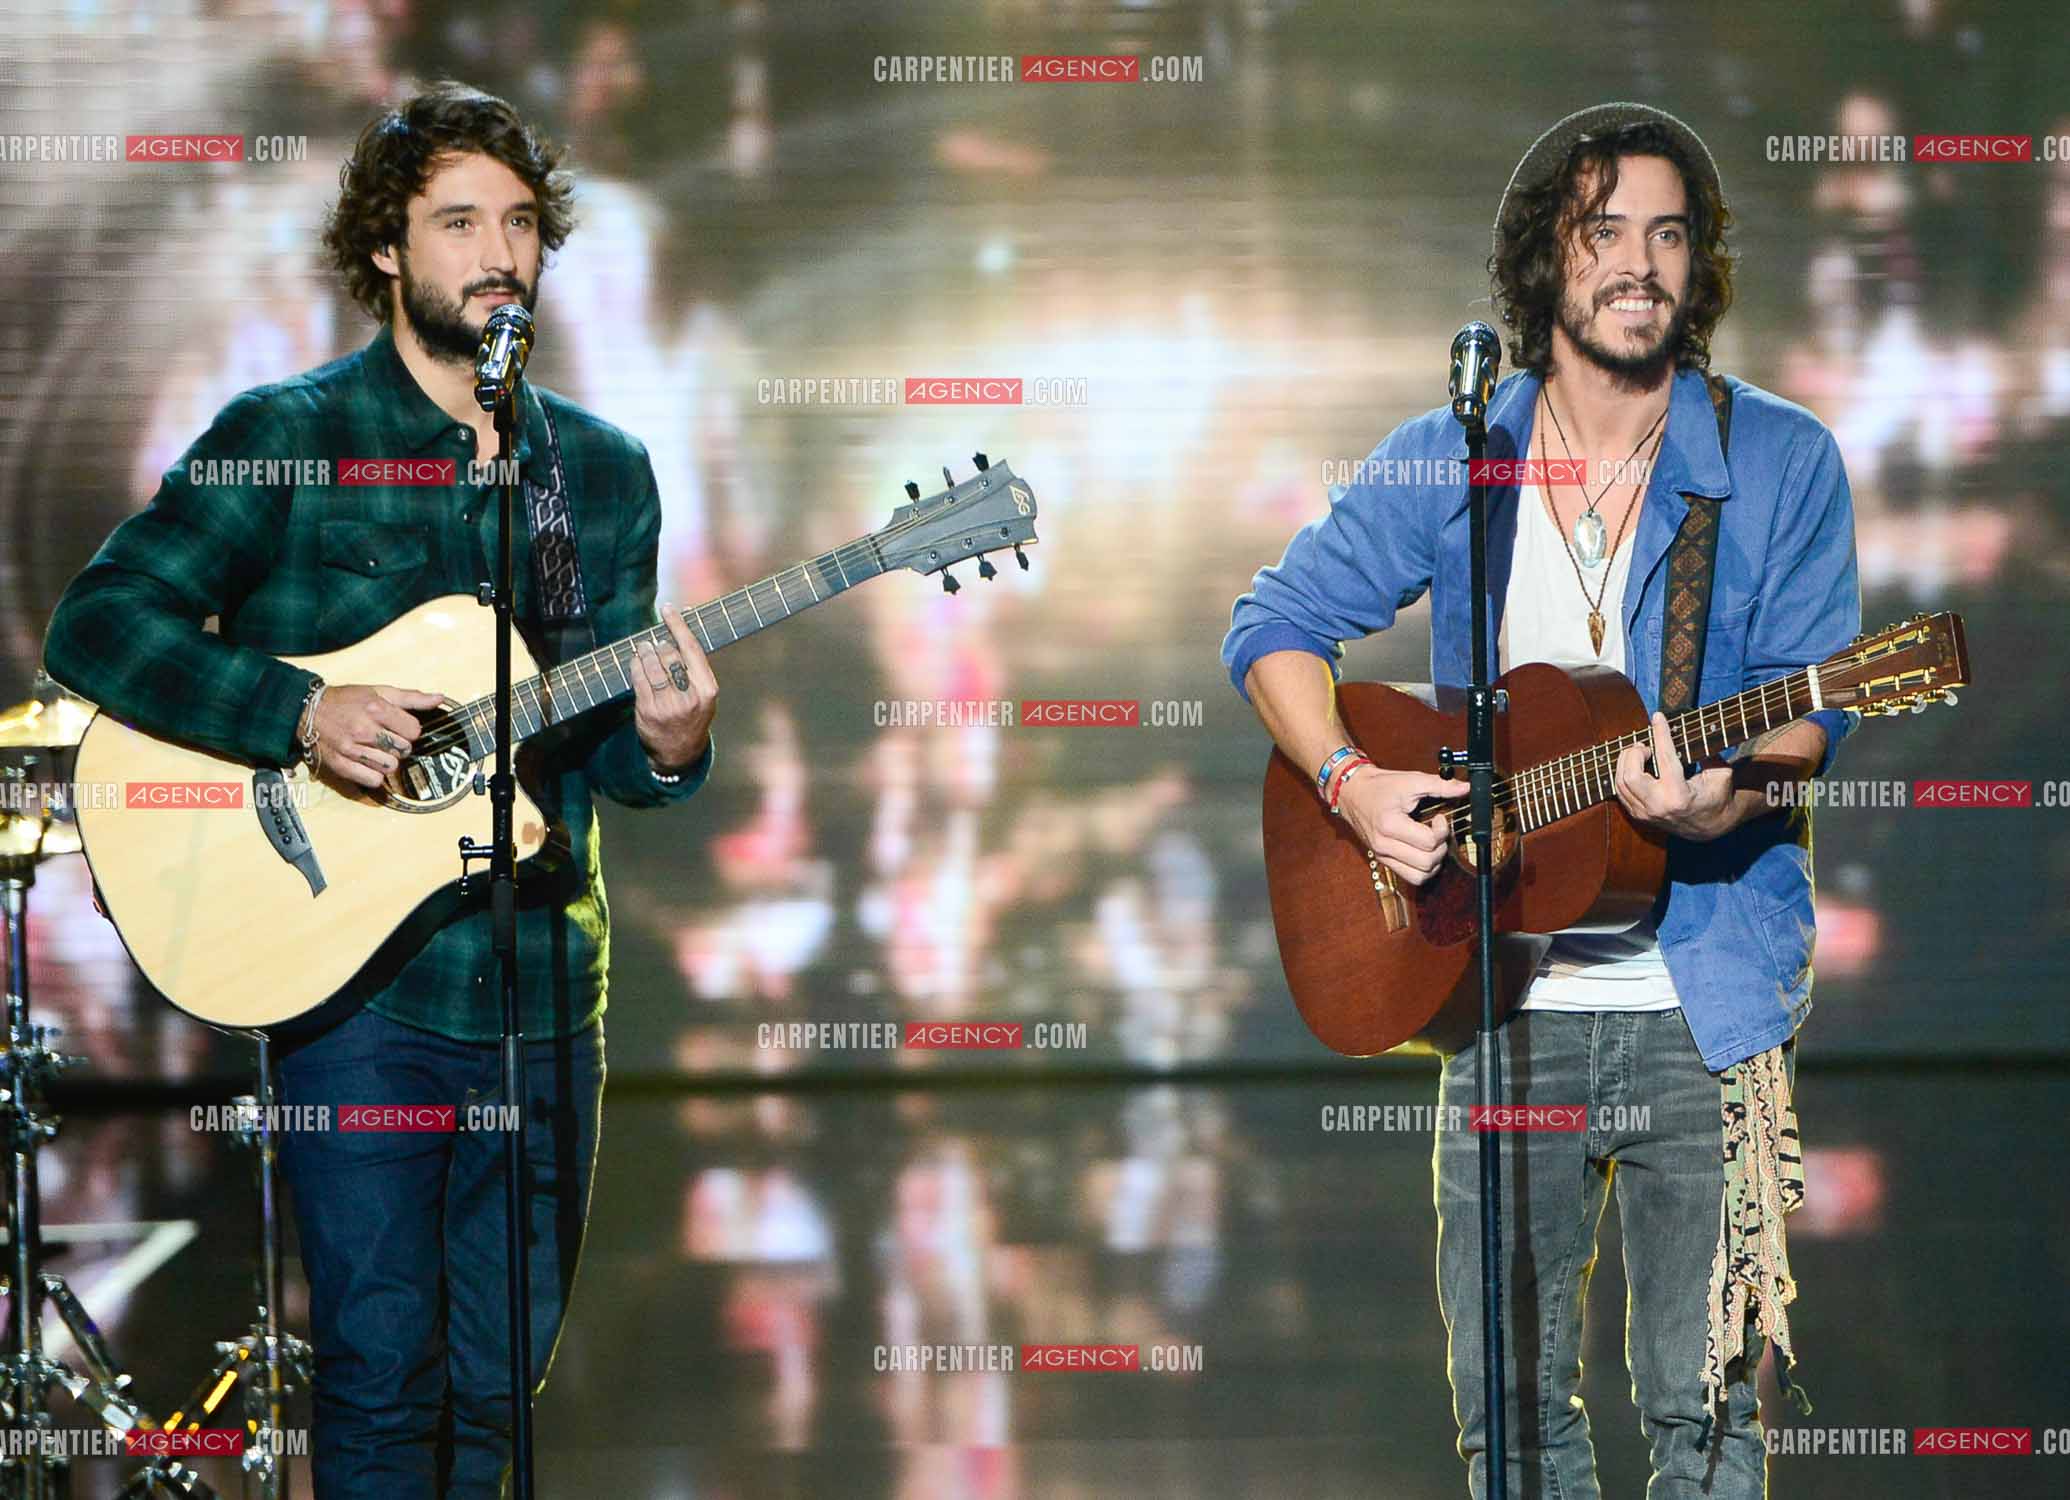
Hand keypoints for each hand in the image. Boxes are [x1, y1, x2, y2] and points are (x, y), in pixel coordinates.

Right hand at [311, 684, 446, 789]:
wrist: (308, 710)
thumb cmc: (347, 700)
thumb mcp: (379, 691)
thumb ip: (411, 697)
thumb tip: (439, 698)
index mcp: (375, 708)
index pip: (413, 730)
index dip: (409, 729)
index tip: (399, 726)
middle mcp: (363, 729)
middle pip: (404, 749)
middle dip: (399, 745)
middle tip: (386, 738)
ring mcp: (351, 749)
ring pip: (390, 766)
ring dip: (387, 760)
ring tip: (375, 750)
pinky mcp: (341, 765)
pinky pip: (373, 780)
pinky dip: (374, 774)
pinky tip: (367, 762)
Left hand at [632, 602, 717, 770]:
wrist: (679, 753)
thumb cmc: (692, 714)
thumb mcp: (703, 694)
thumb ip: (695, 666)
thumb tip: (682, 626)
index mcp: (708, 689)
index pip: (692, 649)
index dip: (678, 625)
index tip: (668, 609)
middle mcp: (689, 697)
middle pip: (670, 655)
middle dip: (660, 643)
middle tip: (655, 642)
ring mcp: (668, 705)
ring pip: (652, 665)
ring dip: (645, 651)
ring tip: (644, 648)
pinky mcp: (648, 711)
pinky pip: (639, 679)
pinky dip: (636, 665)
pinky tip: (636, 661)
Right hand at [1336, 767, 1454, 885]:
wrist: (1352, 792)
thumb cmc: (1379, 786)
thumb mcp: (1411, 780)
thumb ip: (1440, 786)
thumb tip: (1465, 788)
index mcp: (1389, 825)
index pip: (1429, 842)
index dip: (1442, 830)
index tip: (1439, 818)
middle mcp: (1384, 845)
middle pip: (1427, 862)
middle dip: (1441, 847)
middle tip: (1438, 831)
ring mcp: (1382, 855)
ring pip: (1420, 876)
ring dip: (1434, 862)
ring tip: (1432, 844)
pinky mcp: (1383, 860)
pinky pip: (1410, 877)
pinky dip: (1423, 869)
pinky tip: (1424, 852)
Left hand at [1614, 711, 1733, 840]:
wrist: (1710, 827)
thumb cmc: (1717, 796)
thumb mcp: (1721, 773)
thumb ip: (1709, 753)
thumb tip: (1696, 729)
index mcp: (1680, 796)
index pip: (1664, 758)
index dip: (1660, 733)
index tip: (1658, 716)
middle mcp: (1658, 807)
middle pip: (1631, 774)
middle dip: (1635, 753)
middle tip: (1646, 746)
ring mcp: (1645, 814)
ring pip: (1620, 783)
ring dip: (1626, 762)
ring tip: (1641, 753)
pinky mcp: (1638, 816)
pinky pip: (1620, 791)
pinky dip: (1623, 774)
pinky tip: (1635, 765)